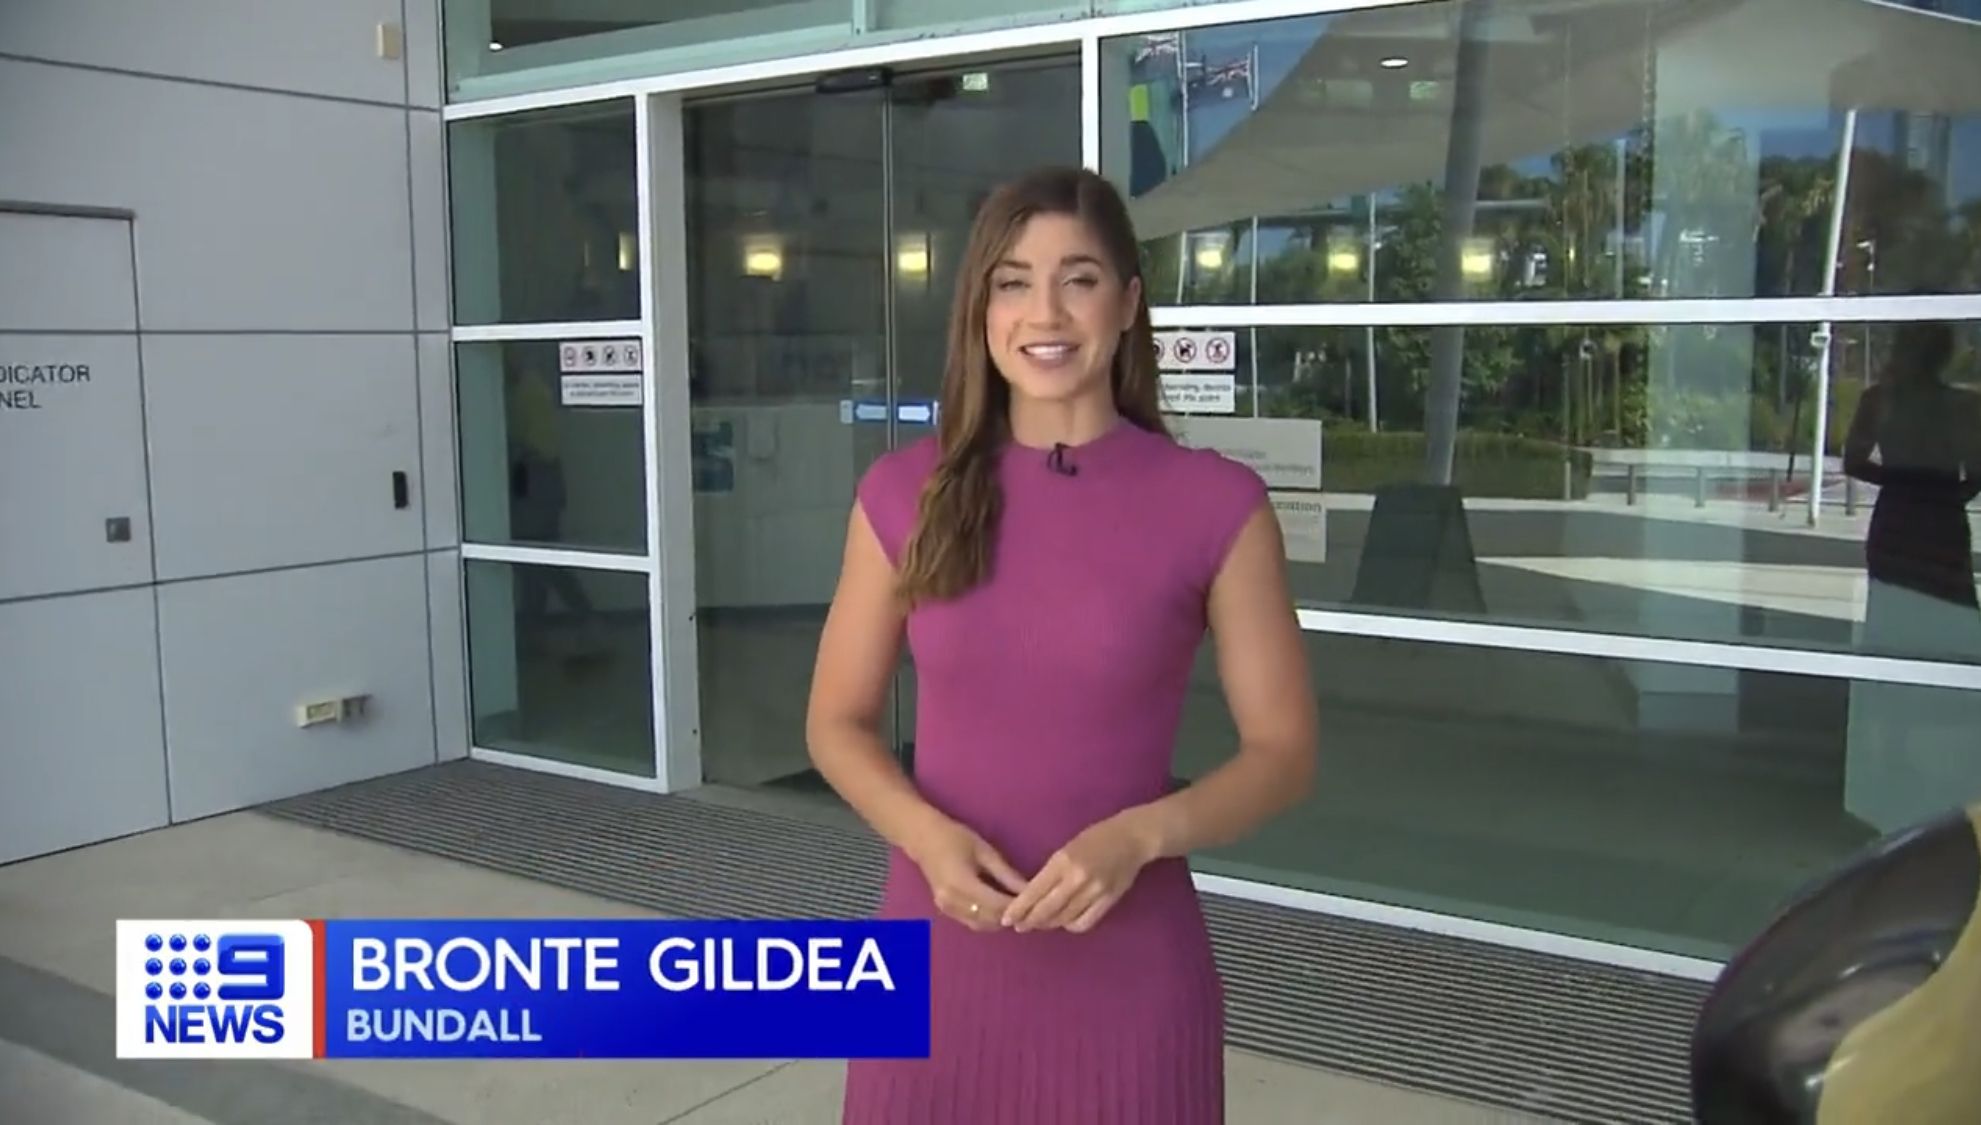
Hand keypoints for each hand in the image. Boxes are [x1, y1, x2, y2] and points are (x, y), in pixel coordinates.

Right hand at [906, 817, 1027, 932]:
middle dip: (1012, 916)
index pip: (997, 905)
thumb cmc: (955, 838)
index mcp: (962, 884)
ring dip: (1001, 920)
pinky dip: (988, 919)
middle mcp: (952, 902)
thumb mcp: (985, 852)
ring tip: (1018, 908)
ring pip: (982, 925)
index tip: (1036, 903)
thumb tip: (1030, 890)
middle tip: (1031, 907)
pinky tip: (1000, 908)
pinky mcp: (946, 911)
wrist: (922, 838)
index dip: (1018, 907)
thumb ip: (1007, 874)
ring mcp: (947, 909)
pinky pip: (972, 923)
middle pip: (990, 920)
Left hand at [1001, 813, 1156, 933]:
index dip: (1019, 908)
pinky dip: (1071, 926)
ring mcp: (1095, 891)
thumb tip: (1034, 897)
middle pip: (1047, 909)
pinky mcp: (1109, 900)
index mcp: (1063, 860)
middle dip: (1030, 921)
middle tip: (1020, 927)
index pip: (1035, 891)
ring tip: (1041, 923)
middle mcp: (1077, 877)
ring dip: (1049, 924)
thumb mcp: (1067, 848)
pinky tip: (1066, 922)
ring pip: (1064, 918)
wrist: (1132, 838)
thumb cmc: (1095, 838)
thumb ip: (1052, 872)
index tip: (1007, 919)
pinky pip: (1085, 922)